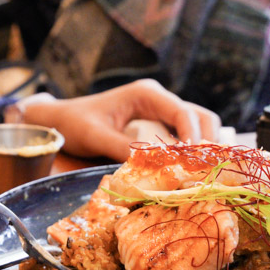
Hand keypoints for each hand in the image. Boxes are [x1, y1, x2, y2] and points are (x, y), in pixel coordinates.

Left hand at [16, 79, 221, 162]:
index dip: (195, 138)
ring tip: (203, 176)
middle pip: (201, 117)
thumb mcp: (95, 136)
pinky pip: (184, 138)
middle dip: (208, 143)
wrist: (60, 120)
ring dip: (204, 149)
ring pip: (198, 127)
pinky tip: (191, 173)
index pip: (183, 112)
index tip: (196, 164)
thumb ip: (121, 148)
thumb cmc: (75, 122)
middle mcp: (159, 100)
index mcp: (146, 94)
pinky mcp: (159, 127)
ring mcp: (161, 113)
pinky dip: (193, 154)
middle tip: (207, 173)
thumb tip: (151, 169)